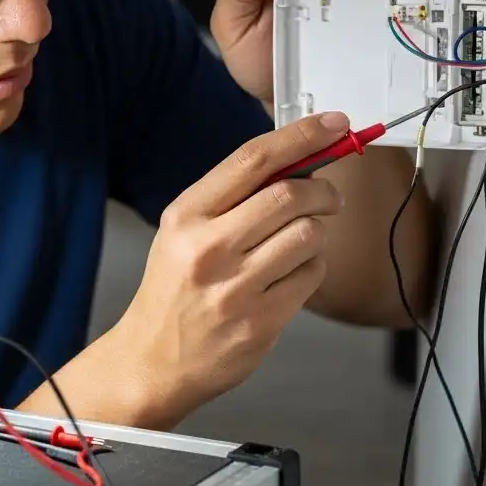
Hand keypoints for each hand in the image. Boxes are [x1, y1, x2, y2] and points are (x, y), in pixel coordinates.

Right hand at [110, 111, 349, 420]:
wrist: (151, 361)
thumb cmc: (173, 290)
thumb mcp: (183, 232)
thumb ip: (233, 198)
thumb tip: (299, 160)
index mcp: (187, 215)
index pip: (254, 160)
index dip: (301, 136)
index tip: (334, 124)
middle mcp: (208, 248)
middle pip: (291, 195)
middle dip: (323, 190)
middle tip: (327, 197)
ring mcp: (235, 288)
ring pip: (309, 235)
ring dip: (316, 233)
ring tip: (297, 244)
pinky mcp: (260, 322)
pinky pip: (311, 276)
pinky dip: (311, 268)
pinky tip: (288, 276)